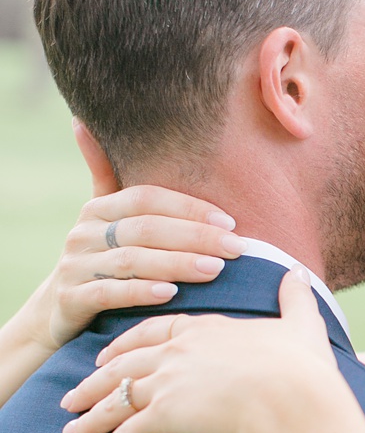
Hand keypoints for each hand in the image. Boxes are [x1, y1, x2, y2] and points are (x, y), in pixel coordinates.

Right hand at [40, 186, 245, 350]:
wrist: (61, 309)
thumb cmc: (102, 260)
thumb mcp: (107, 221)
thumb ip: (108, 176)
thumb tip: (84, 123)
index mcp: (99, 209)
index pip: (147, 198)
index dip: (189, 207)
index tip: (230, 222)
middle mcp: (84, 232)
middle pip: (145, 228)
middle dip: (195, 237)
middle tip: (236, 248)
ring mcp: (75, 266)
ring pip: (131, 260)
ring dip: (177, 263)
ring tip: (215, 269)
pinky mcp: (70, 299)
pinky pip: (109, 293)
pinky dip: (141, 292)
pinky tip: (171, 294)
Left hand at [61, 270, 338, 432]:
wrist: (293, 399)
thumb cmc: (301, 369)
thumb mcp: (301, 327)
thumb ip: (295, 300)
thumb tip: (298, 273)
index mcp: (205, 329)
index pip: (155, 331)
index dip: (128, 343)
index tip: (108, 353)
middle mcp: (178, 352)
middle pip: (124, 363)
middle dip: (95, 379)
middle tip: (74, 393)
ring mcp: (168, 382)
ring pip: (117, 398)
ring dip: (91, 416)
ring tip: (71, 431)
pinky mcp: (165, 415)